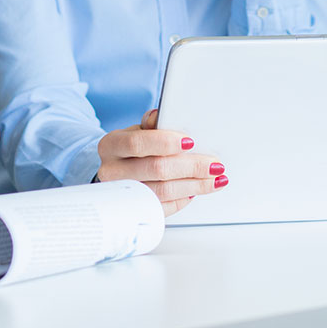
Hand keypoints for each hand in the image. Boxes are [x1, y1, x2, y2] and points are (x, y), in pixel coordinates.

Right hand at [97, 109, 224, 215]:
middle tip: (215, 165)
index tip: (191, 142)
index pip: (137, 143)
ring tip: (213, 180)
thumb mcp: (137, 131)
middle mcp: (112, 171)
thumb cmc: (131, 150)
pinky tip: (196, 190)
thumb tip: (159, 115)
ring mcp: (122, 195)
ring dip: (194, 185)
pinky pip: (163, 208)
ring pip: (163, 192)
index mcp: (111, 145)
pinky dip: (183, 199)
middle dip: (191, 167)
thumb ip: (151, 124)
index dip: (165, 142)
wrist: (116, 173)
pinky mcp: (135, 212)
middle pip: (156, 169)